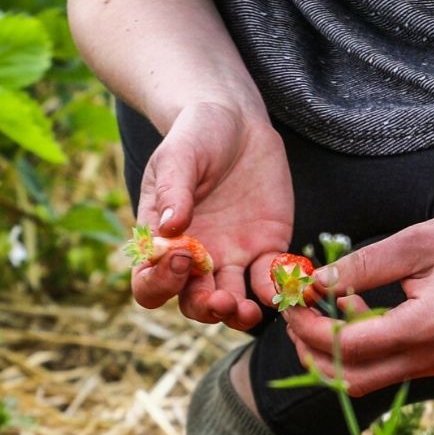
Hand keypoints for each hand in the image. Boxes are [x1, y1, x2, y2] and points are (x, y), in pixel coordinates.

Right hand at [132, 102, 292, 331]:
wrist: (236, 121)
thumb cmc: (195, 136)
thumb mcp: (178, 157)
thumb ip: (173, 191)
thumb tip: (170, 229)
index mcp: (162, 242)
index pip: (150, 282)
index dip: (160, 283)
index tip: (180, 258)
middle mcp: (194, 259)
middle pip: (192, 303)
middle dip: (205, 309)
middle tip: (221, 300)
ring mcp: (231, 258)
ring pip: (230, 302)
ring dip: (238, 314)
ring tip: (248, 310)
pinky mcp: (266, 250)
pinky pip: (268, 280)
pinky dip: (274, 288)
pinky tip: (283, 285)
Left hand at [282, 208, 433, 396]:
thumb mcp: (417, 241)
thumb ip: (362, 265)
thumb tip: (316, 282)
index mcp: (428, 328)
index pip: (349, 347)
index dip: (311, 327)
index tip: (294, 302)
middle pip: (352, 379)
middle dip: (313, 352)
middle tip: (296, 315)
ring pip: (369, 379)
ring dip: (335, 353)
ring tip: (324, 307)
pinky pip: (391, 367)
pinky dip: (363, 349)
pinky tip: (357, 311)